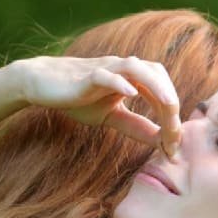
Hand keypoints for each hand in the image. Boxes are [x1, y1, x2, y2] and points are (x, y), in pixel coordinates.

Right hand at [11, 55, 181, 156]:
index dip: (172, 119)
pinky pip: (106, 75)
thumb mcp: (111, 116)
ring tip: (170, 105)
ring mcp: (105, 69)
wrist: (41, 84)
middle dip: (171, 105)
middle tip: (175, 136)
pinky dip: (120, 82)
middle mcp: (124, 69)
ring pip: (137, 69)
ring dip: (156, 86)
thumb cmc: (78, 98)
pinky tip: (131, 93)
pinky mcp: (86, 76)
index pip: (161, 92)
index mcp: (133, 78)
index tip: (174, 149)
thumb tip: (161, 143)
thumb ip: (135, 125)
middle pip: (157, 77)